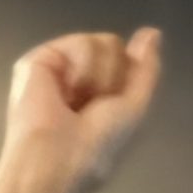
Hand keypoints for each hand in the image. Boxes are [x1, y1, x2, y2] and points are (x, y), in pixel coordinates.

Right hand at [0, 28, 163, 192]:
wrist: (57, 160)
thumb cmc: (96, 147)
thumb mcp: (135, 109)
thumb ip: (146, 70)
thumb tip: (153, 32)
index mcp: (98, 95)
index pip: (125, 60)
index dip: (129, 72)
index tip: (120, 98)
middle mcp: (78, 78)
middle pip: (114, 47)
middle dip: (113, 79)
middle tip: (93, 108)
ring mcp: (58, 68)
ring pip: (102, 43)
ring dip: (98, 79)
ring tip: (76, 103)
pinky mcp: (39, 59)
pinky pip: (81, 43)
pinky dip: (81, 70)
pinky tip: (64, 92)